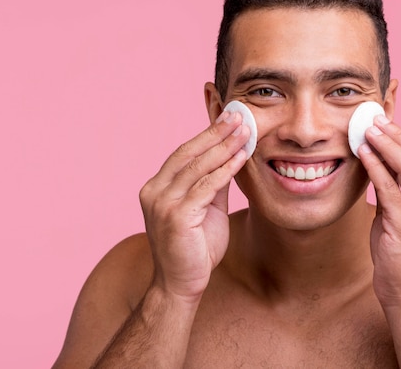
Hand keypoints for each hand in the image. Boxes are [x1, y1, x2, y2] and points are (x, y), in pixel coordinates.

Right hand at [138, 111, 249, 300]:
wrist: (181, 284)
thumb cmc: (194, 248)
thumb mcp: (206, 208)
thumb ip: (213, 184)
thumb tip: (230, 156)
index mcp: (157, 187)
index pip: (184, 152)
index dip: (207, 133)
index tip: (228, 117)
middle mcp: (154, 191)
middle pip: (188, 152)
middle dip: (216, 131)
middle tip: (239, 115)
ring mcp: (162, 203)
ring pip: (198, 166)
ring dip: (224, 146)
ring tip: (245, 131)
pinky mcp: (175, 217)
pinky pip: (206, 187)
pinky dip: (226, 170)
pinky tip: (241, 157)